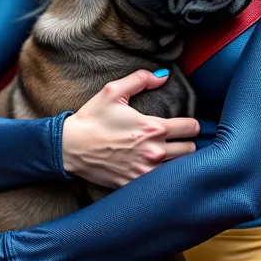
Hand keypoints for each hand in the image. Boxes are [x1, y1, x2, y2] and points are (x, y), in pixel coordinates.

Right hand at [61, 69, 199, 188]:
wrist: (69, 147)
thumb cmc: (91, 118)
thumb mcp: (113, 91)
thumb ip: (140, 79)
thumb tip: (163, 76)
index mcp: (153, 128)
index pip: (191, 128)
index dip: (191, 125)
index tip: (185, 125)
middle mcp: (154, 152)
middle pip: (191, 150)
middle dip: (186, 143)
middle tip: (176, 140)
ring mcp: (145, 172)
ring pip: (179, 169)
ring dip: (177, 161)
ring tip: (168, 155)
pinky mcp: (135, 185)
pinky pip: (160, 184)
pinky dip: (161, 178)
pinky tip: (153, 169)